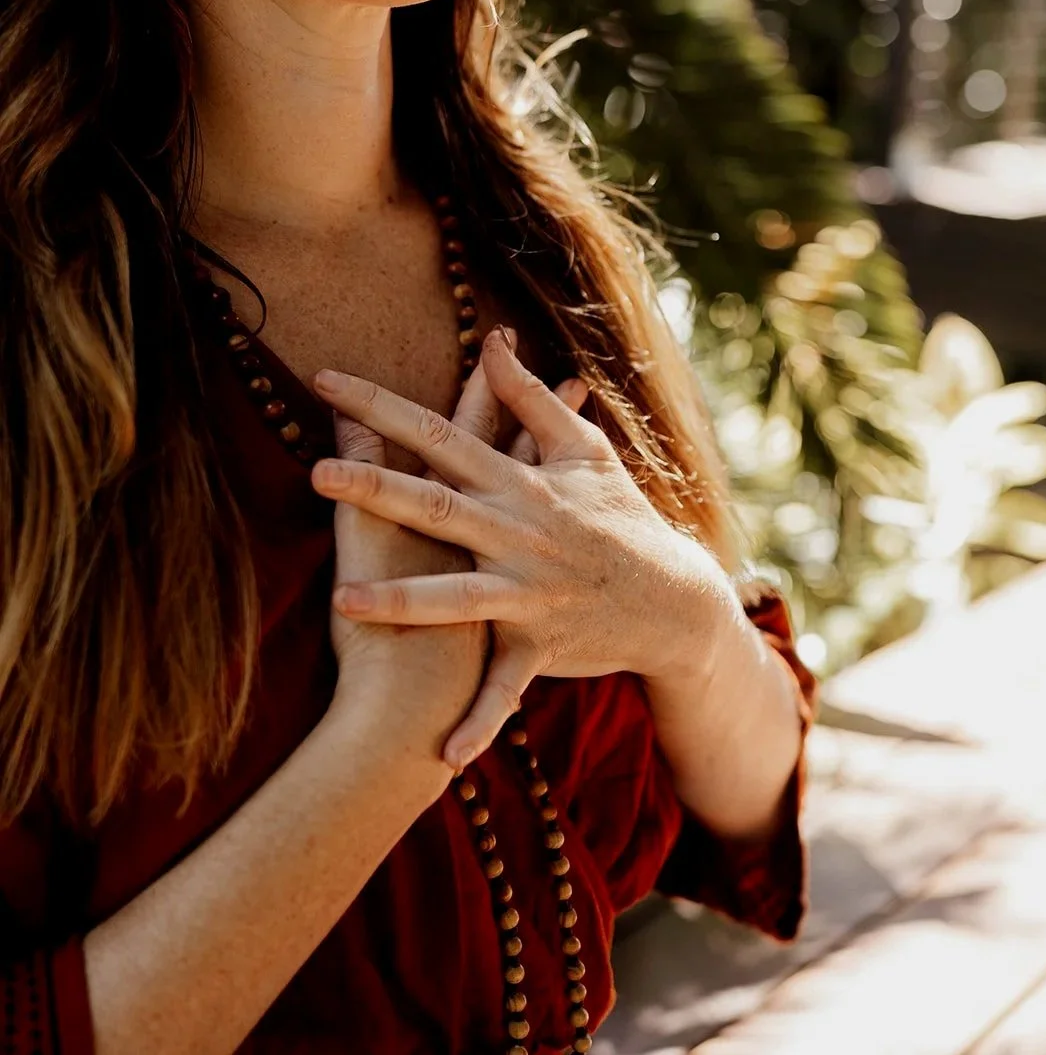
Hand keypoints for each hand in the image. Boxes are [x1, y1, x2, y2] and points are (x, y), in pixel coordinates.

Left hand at [312, 326, 726, 769]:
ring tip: (344, 600)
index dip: (384, 407)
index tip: (327, 382)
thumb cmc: (621, 517)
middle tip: (318, 472)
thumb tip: (493, 342)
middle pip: (438, 506)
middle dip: (379, 489)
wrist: (675, 599)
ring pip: (459, 597)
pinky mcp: (541, 646)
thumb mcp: (584, 451)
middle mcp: (519, 533)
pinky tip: (442, 755)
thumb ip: (531, 398)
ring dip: (404, 600)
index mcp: (520, 482)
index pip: (441, 433)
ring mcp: (530, 593)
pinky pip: (505, 691)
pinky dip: (478, 721)